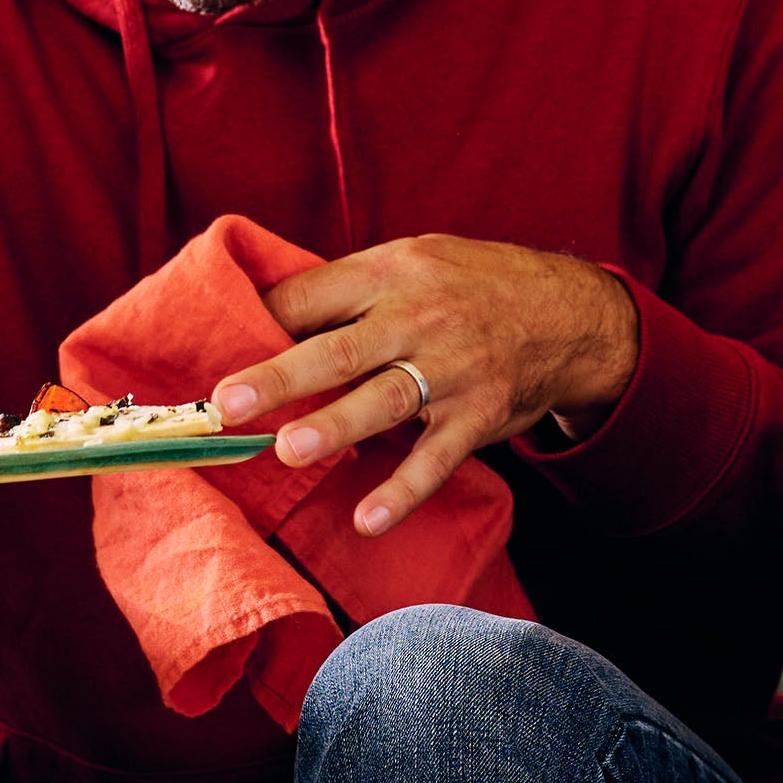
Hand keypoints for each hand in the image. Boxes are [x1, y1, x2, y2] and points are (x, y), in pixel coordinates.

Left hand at [209, 235, 638, 536]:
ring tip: (288, 450)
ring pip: (385, 399)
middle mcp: (419, 316)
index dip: (260, 322)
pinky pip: (436, 459)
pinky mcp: (479, 416)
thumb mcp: (414, 263)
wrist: (572, 314)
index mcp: (390, 271)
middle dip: (281, 376)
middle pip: (340, 348)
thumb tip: (262, 321)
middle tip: (227, 403)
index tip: (211, 351)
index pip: (312, 295)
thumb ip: (348, 290)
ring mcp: (452, 369)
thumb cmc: (470, 287)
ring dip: (335, 426)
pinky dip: (403, 491)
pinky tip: (367, 520)